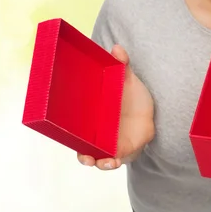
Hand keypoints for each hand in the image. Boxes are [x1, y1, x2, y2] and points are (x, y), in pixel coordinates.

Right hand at [77, 44, 154, 170]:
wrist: (150, 112)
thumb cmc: (132, 96)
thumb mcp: (127, 80)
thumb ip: (122, 65)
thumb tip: (117, 48)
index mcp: (92, 116)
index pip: (74, 125)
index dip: (65, 129)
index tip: (60, 129)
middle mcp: (96, 132)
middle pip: (82, 146)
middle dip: (82, 153)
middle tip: (84, 155)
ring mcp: (108, 143)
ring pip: (96, 157)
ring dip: (97, 162)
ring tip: (101, 161)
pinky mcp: (121, 150)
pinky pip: (113, 160)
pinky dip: (111, 163)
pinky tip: (114, 161)